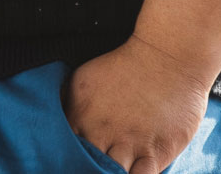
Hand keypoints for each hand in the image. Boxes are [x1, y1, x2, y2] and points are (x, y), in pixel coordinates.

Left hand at [65, 34, 209, 172]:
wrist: (166, 57)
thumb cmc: (124, 68)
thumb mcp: (83, 80)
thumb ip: (67, 106)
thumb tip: (54, 123)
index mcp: (79, 115)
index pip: (61, 147)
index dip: (63, 157)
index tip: (67, 159)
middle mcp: (100, 131)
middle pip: (83, 164)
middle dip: (84, 168)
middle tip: (88, 167)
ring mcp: (128, 143)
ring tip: (110, 170)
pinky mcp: (154, 151)